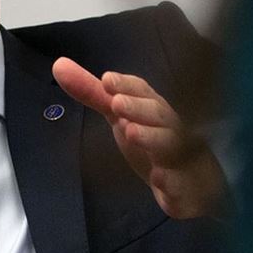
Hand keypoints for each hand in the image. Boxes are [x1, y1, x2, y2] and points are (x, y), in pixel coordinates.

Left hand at [53, 56, 225, 218]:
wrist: (193, 182)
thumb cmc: (152, 139)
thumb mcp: (121, 116)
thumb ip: (93, 93)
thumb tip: (59, 65)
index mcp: (153, 109)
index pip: (143, 92)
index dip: (127, 85)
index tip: (106, 79)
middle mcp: (170, 129)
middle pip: (159, 115)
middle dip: (138, 108)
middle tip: (116, 103)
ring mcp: (180, 159)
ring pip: (170, 146)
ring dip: (152, 138)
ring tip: (130, 132)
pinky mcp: (184, 188)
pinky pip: (181, 185)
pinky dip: (171, 182)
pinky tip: (159, 178)